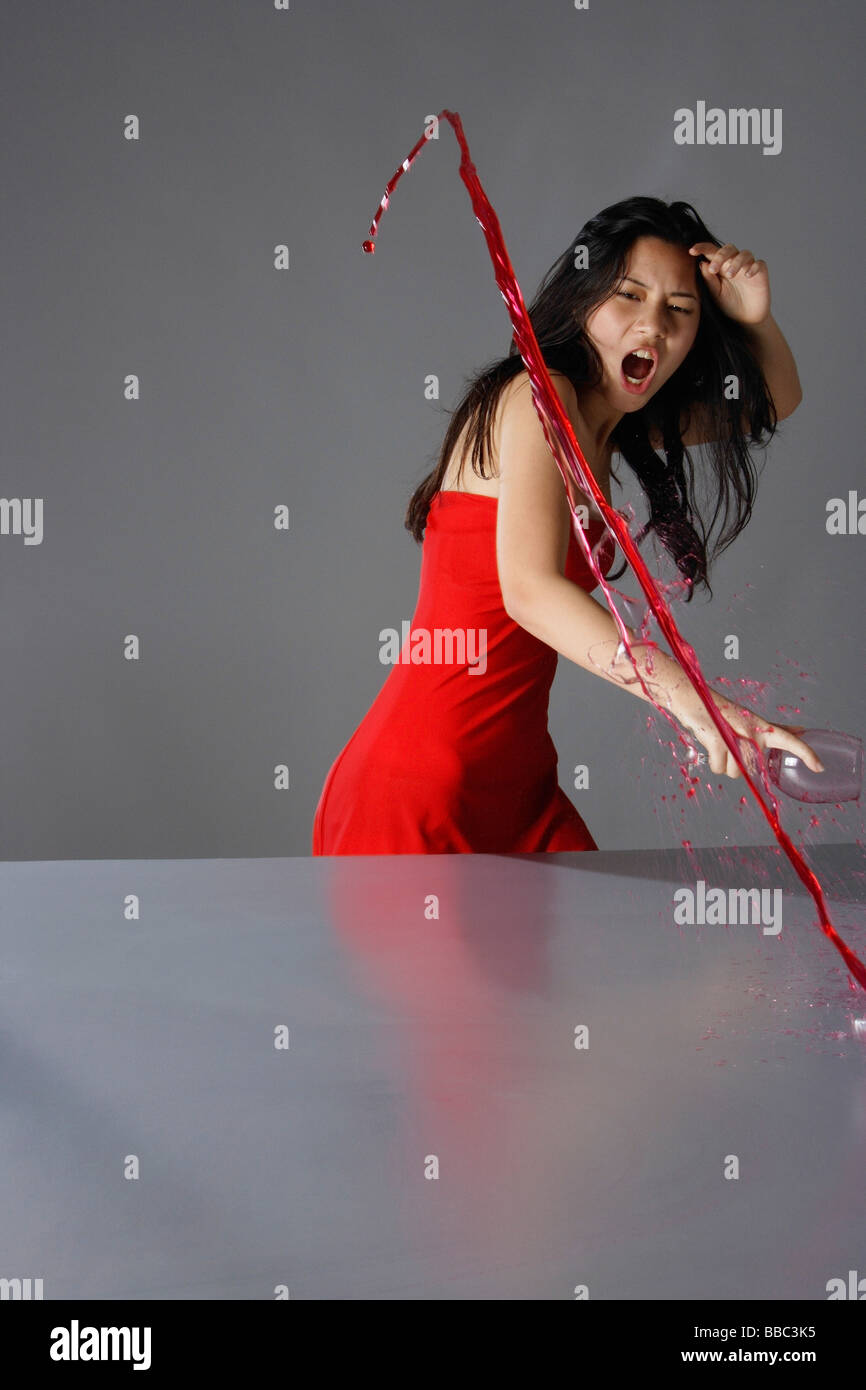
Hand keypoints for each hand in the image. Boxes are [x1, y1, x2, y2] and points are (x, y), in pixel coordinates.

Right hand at [672, 687, 823, 779]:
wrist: (691, 698)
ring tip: (718, 745)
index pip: (789, 740)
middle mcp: (753, 731)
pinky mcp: (718, 741)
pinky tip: (709, 746)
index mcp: (763, 726)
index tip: (819, 768)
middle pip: (753, 768)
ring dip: (724, 764)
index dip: (806, 754)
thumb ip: (775, 728)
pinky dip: (713, 763)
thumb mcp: (750, 719)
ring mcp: (736, 736)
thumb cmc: (719, 711)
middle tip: (728, 746)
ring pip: (736, 771)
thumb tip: (800, 731)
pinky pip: (720, 768)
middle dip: (738, 764)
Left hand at [688, 242, 769, 325]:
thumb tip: (702, 263)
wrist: (745, 319)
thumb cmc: (728, 304)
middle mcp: (734, 263)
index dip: (703, 248)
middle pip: (729, 248)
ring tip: (730, 275)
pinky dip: (754, 267)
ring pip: (744, 254)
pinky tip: (748, 275)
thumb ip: (709, 279)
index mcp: (721, 266)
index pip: (712, 251)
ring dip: (736, 262)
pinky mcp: (761, 273)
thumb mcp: (715, 293)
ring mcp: (748, 267)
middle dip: (720, 256)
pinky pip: (760, 264)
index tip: (692, 251)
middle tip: (714, 269)